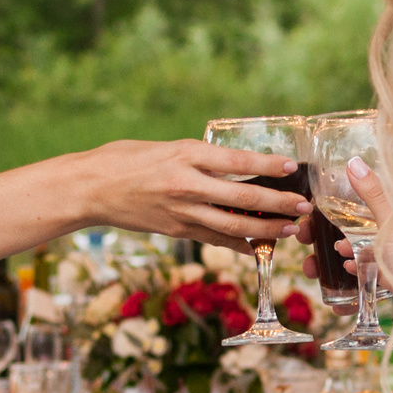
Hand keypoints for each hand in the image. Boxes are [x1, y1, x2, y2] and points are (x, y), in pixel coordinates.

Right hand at [71, 139, 309, 249]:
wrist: (90, 188)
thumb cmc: (124, 159)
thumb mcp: (165, 147)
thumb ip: (199, 158)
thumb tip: (233, 166)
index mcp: (185, 154)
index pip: (236, 160)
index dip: (267, 165)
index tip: (290, 167)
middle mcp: (186, 184)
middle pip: (242, 196)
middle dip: (278, 203)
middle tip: (303, 206)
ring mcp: (181, 211)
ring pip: (233, 225)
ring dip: (265, 229)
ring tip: (289, 229)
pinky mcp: (176, 230)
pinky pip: (214, 239)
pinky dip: (237, 243)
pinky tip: (256, 246)